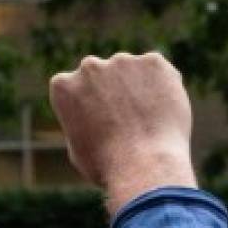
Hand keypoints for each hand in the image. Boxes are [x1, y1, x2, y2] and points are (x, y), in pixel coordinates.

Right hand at [48, 52, 196, 211]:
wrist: (145, 165)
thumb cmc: (108, 166)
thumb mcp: (78, 149)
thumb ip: (82, 123)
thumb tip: (91, 119)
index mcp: (63, 85)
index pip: (76, 88)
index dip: (92, 107)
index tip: (104, 125)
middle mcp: (89, 67)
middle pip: (103, 75)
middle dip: (114, 93)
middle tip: (131, 122)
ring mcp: (122, 61)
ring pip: (133, 72)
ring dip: (139, 89)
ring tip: (150, 122)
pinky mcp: (153, 63)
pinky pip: (160, 72)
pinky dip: (164, 87)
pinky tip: (165, 112)